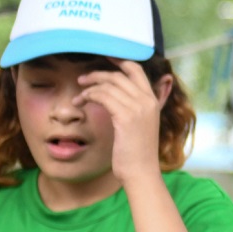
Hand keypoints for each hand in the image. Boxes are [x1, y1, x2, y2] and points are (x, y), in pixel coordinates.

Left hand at [75, 60, 168, 185]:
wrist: (141, 172)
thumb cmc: (136, 153)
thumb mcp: (139, 126)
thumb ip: (132, 109)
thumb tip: (114, 99)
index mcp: (153, 101)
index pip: (136, 70)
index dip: (119, 61)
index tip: (104, 59)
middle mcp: (147, 100)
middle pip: (120, 74)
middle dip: (99, 74)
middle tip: (83, 80)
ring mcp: (138, 108)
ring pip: (109, 84)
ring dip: (90, 87)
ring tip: (79, 96)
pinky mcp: (126, 117)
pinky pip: (103, 96)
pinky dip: (90, 95)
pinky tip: (82, 102)